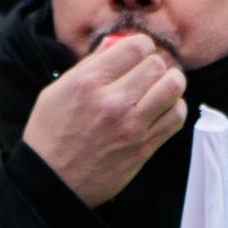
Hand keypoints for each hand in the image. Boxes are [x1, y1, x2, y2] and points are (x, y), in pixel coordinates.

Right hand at [23, 30, 189, 207]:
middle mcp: (113, 102)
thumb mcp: (56, 91)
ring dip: (170, 83)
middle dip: (155, 63)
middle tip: (147, 72)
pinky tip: (162, 109)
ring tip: (159, 87)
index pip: (136, 46)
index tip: (136, 54)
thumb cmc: (50, 136)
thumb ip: (88, 65)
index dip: (140, 46)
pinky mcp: (144, 147)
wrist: (51, 184)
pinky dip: (174, 108)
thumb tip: (114, 43)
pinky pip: (177, 117)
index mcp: (89, 83)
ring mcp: (132, 126)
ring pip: (174, 87)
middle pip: (157, 64)